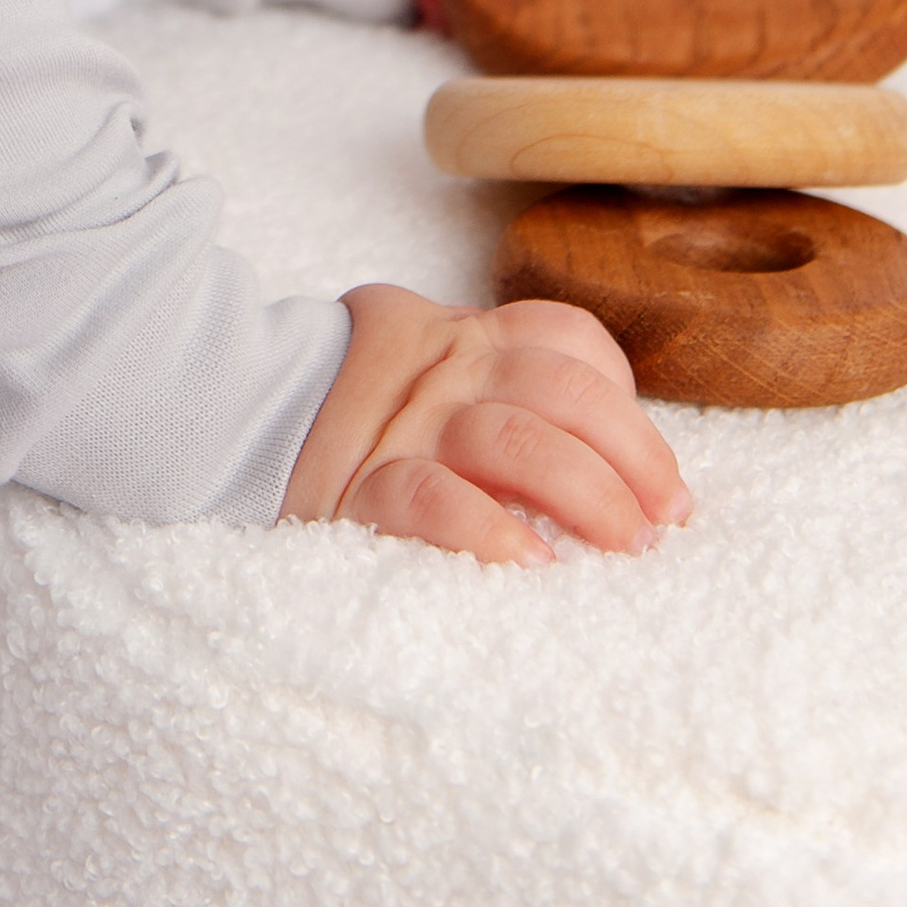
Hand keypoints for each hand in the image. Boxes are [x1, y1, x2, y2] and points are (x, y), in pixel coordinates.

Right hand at [280, 283, 691, 565]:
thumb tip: (619, 479)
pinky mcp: (364, 488)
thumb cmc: (368, 415)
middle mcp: (449, 372)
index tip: (665, 487)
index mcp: (472, 339)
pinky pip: (435, 501)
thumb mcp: (436, 377)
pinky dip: (490, 532)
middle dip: (632, 458)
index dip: (630, 407)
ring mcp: (408, 427)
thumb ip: (508, 395)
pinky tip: (532, 567)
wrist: (241, 414)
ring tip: (623, 549)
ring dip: (585, 493)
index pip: (569, 340)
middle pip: (564, 391)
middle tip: (662, 527)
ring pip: (515, 438)